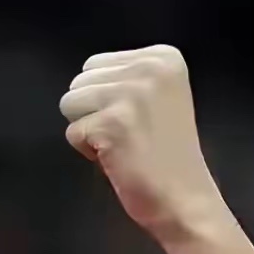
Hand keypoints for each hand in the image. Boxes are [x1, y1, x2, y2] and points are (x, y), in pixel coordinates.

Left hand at [59, 45, 227, 243]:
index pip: (94, 64)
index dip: (104, 98)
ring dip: (88, 129)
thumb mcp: (156, 97)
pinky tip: (117, 158)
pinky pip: (72, 132)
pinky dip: (87, 151)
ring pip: (70, 103)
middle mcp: (149, 67)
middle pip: (79, 81)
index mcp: (163, 56)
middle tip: (126, 134)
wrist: (184, 197)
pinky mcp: (112, 122)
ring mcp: (131, 93)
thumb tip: (81, 80)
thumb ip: (125, 80)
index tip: (135, 118)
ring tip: (120, 144)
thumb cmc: (165, 154)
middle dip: (92, 111)